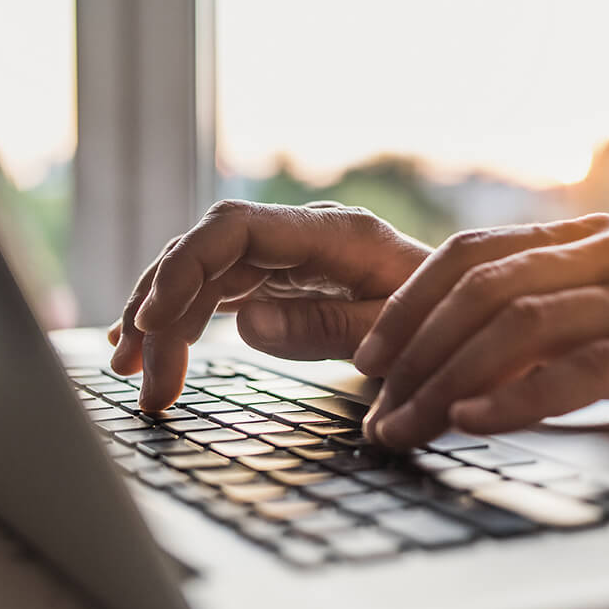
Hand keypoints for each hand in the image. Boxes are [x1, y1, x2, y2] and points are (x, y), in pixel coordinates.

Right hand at [108, 200, 429, 411]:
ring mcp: (287, 255)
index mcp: (332, 233)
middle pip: (205, 253)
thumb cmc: (448, 322)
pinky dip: (182, 321)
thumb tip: (246, 323)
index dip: (183, 269)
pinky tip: (152, 350)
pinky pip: (217, 291)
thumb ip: (327, 326)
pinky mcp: (280, 279)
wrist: (476, 317)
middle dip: (161, 309)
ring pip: (201, 273)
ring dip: (161, 320)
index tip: (152, 322)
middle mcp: (301, 235)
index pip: (233, 230)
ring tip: (132, 375)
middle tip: (140, 379)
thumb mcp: (397, 332)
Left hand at [352, 216, 608, 447]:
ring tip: (407, 425)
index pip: (476, 256)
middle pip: (482, 285)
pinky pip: (588, 366)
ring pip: (522, 324)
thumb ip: (573, 321)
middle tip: (373, 406)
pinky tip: (480, 422)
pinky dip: (522, 396)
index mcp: (602, 240)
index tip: (368, 359)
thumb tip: (481, 362)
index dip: (409, 304)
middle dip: (412, 349)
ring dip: (448, 380)